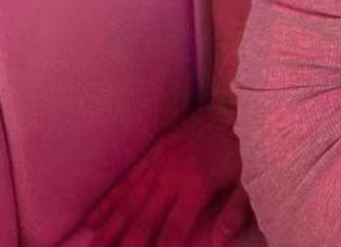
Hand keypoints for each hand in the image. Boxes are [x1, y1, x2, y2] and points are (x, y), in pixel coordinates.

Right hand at [79, 100, 252, 246]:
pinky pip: (126, 181)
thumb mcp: (248, 181)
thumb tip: (219, 243)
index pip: (174, 231)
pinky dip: (108, 203)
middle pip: (143, 221)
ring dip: (108, 231)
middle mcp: (172, 176)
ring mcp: (159, 163)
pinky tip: (92, 222)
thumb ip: (235, 212)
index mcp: (197, 185)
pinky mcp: (152, 153)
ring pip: (128, 203)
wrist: (230, 107)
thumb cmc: (242, 150)